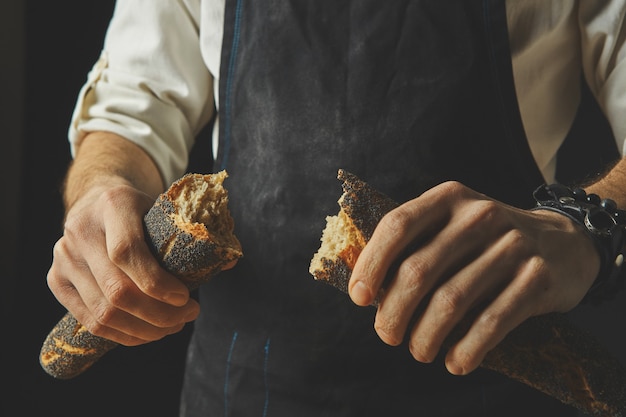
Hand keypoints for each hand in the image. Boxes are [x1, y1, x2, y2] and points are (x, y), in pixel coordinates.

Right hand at [47, 182, 199, 345]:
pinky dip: (123, 335)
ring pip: (103, 312)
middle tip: (188, 316)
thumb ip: (195, 233)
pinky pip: (89, 321)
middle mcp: (81, 229)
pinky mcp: (56, 279)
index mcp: (113, 204)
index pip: (127, 252)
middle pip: (117, 290)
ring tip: (173, 327)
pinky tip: (148, 333)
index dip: (158, 283)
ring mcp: (64, 256)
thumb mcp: (166, 210)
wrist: (98, 199)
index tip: (186, 297)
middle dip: (159, 314)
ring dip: (144, 330)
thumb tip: (231, 261)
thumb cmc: (141, 210)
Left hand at [348, 181, 599, 374]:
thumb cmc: (487, 241)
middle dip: (393, 312)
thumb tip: (364, 288)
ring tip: (419, 351)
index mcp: (449, 198)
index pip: (398, 225)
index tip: (359, 297)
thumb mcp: (452, 225)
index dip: (372, 264)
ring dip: (426, 336)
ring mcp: (512, 245)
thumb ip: (413, 245)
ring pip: (451, 301)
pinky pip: (492, 321)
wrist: (564, 242)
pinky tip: (456, 362)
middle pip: (418, 270)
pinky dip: (468, 349)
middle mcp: (479, 215)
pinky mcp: (537, 277)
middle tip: (387, 335)